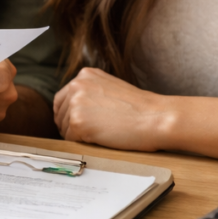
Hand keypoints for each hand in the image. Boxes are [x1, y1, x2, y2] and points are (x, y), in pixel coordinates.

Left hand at [53, 67, 173, 150]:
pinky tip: (101, 138)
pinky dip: (83, 143)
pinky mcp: (77, 122)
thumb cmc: (139, 108)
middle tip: (92, 133)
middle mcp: (76, 85)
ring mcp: (75, 103)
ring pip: (64, 128)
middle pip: (60, 114)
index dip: (68, 114)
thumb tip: (73, 108)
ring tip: (102, 133)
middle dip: (71, 126)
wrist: (156, 117)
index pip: (62, 98)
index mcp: (84, 75)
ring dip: (78, 135)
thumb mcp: (110, 88)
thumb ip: (90, 92)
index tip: (78, 124)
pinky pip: (70, 139)